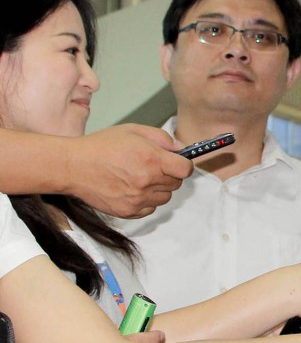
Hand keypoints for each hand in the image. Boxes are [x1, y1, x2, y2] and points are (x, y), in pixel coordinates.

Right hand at [68, 124, 192, 217]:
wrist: (72, 166)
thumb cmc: (101, 146)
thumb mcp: (133, 131)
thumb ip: (162, 138)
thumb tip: (180, 149)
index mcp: (151, 159)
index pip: (186, 169)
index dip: (183, 164)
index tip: (177, 162)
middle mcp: (147, 181)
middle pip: (176, 183)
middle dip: (169, 174)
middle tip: (152, 166)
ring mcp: (138, 199)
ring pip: (165, 197)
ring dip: (158, 188)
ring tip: (139, 177)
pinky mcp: (128, 212)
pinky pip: (150, 208)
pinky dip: (146, 201)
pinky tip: (132, 189)